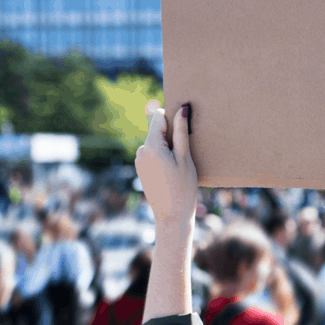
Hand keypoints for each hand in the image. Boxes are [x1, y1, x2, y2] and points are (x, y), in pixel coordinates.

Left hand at [135, 102, 197, 233]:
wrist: (171, 217)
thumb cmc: (183, 188)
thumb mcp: (185, 158)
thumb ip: (181, 132)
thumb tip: (182, 108)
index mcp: (151, 146)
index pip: (159, 117)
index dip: (173, 120)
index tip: (184, 131)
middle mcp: (141, 150)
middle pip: (157, 130)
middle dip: (171, 136)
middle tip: (184, 155)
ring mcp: (139, 160)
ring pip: (156, 143)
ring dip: (168, 148)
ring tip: (179, 167)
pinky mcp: (141, 168)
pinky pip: (153, 154)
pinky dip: (163, 157)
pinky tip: (172, 172)